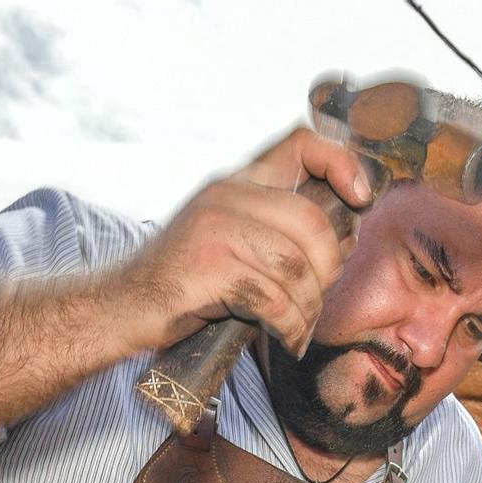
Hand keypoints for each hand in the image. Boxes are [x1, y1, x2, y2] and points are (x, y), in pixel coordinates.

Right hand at [124, 127, 374, 356]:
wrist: (121, 307)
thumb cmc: (187, 285)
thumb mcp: (232, 240)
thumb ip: (278, 230)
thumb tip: (346, 237)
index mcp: (237, 182)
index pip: (302, 142)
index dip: (341, 163)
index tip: (360, 199)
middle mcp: (227, 194)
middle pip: (314, 222)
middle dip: (328, 272)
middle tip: (315, 301)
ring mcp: (215, 228)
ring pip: (298, 267)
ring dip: (307, 310)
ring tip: (295, 328)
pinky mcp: (209, 267)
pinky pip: (275, 300)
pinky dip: (289, 328)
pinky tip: (285, 340)